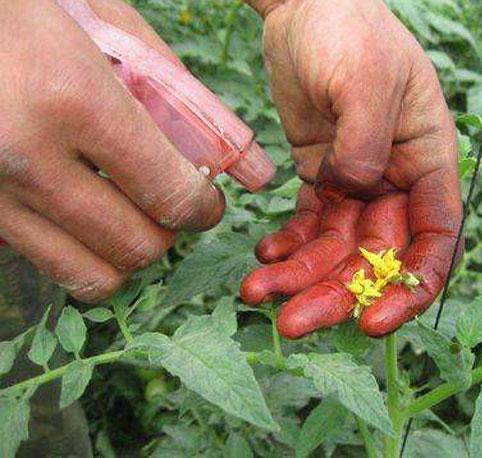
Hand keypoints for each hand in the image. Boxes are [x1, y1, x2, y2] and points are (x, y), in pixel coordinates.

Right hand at [0, 0, 223, 301]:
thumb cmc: (28, 10)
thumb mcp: (107, 26)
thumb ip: (177, 93)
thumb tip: (246, 164)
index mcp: (76, 100)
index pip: (170, 195)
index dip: (203, 209)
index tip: (207, 203)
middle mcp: (29, 157)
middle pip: (136, 246)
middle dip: (168, 233)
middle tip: (168, 206)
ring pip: (89, 275)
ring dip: (124, 253)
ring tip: (126, 214)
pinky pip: (44, 262)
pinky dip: (76, 250)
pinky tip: (78, 211)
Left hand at [241, 0, 461, 337]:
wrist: (305, 8)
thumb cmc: (349, 31)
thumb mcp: (366, 78)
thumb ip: (366, 140)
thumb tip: (352, 189)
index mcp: (427, 162)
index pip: (434, 240)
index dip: (411, 288)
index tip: (373, 322)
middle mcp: (395, 181)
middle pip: (373, 256)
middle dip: (335, 294)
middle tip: (292, 324)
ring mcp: (356, 181)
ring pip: (334, 249)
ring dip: (299, 278)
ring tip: (257, 294)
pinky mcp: (319, 176)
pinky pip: (306, 224)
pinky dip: (286, 246)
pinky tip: (264, 256)